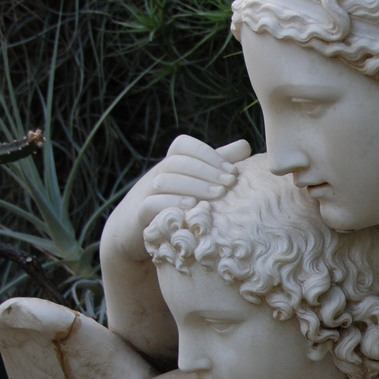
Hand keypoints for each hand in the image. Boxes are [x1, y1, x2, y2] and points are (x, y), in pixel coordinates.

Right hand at [107, 137, 249, 262]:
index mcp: (170, 163)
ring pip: (165, 180)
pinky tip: (191, 208)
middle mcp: (156, 173)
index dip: (208, 155)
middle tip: (229, 184)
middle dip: (207, 172)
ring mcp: (145, 192)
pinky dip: (172, 204)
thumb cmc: (173, 203)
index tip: (232, 171)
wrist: (134, 232)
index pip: (185, 146)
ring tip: (217, 196)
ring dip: (194, 186)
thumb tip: (244, 146)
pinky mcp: (139, 214)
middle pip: (178, 162)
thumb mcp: (195, 182)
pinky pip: (151, 203)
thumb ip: (218, 164)